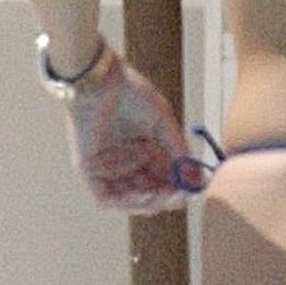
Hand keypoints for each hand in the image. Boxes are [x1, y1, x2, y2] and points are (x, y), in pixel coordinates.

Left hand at [61, 48, 209, 212]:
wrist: (101, 81)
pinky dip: (127, 202)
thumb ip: (178, 149)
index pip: (163, 177)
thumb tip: (196, 175)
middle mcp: (126, 162)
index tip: (194, 190)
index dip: (178, 186)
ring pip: (130, 198)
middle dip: (166, 198)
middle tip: (181, 197)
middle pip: (148, 191)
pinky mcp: (89, 172)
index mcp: (143, 149)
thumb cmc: (130, 93)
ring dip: (150, 203)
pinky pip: (108, 197)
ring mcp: (107, 169)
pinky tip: (146, 196)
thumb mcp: (162, 122)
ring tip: (167, 197)